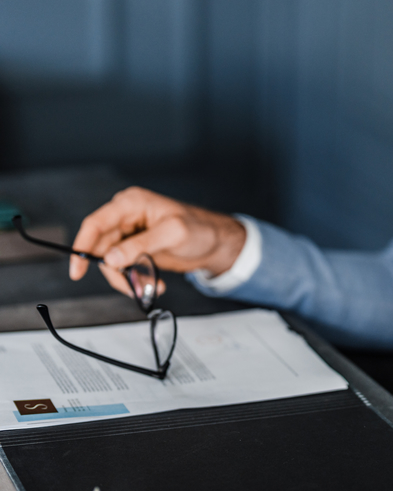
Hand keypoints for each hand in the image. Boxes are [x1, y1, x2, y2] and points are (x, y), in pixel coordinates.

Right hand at [70, 187, 245, 295]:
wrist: (216, 243)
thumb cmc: (200, 229)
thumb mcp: (172, 234)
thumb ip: (140, 245)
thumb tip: (111, 258)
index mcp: (131, 204)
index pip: (96, 223)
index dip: (82, 246)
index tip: (77, 269)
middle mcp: (126, 218)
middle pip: (100, 247)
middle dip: (113, 271)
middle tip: (131, 286)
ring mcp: (130, 235)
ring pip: (110, 262)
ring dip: (126, 279)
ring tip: (150, 287)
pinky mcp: (136, 250)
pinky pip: (123, 268)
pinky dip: (134, 280)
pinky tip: (155, 284)